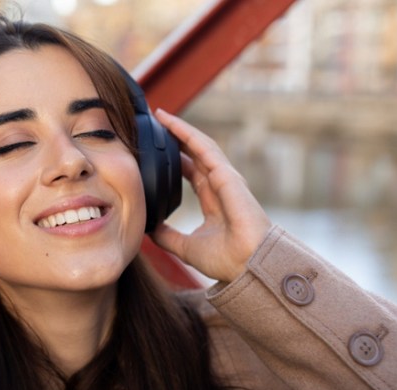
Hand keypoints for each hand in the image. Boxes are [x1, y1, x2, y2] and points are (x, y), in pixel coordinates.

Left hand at [151, 110, 271, 282]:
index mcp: (214, 201)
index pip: (192, 172)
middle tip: (154, 125)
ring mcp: (226, 179)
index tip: (156, 150)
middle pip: (195, 154)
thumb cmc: (227, 260)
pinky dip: (188, 134)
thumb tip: (148, 229)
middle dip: (177, 138)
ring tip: (161, 116)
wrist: (247, 266)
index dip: (176, 159)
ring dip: (180, 130)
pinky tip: (171, 123)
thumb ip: (168, 237)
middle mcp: (221, 186)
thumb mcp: (186, 248)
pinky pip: (205, 148)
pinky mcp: (227, 176)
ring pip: (200, 146)